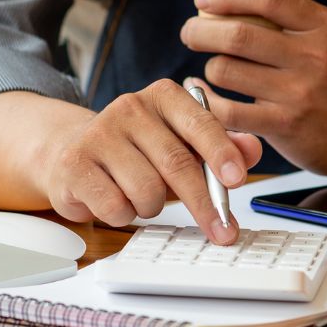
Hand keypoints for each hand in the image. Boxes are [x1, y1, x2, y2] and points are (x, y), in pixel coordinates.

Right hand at [36, 79, 261, 243]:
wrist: (74, 153)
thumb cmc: (139, 152)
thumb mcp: (183, 145)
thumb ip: (221, 147)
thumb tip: (252, 150)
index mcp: (164, 96)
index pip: (200, 123)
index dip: (221, 153)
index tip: (237, 180)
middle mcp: (130, 107)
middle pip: (176, 163)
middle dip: (204, 204)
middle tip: (222, 231)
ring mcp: (98, 134)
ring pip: (147, 191)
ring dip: (154, 207)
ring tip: (143, 196)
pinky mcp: (74, 164)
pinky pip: (116, 207)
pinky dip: (125, 214)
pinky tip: (116, 199)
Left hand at [180, 0, 326, 178]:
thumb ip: (291, 22)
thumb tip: (230, 3)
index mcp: (323, 26)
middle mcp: (312, 56)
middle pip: (238, 34)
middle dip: (201, 30)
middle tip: (190, 31)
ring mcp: (298, 93)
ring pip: (227, 70)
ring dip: (209, 67)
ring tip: (211, 68)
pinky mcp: (285, 126)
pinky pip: (229, 111)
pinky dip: (206, 100)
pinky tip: (201, 95)